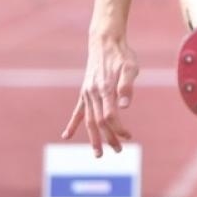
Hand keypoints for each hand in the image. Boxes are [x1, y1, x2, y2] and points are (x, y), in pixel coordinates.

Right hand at [62, 30, 140, 155]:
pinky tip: (66, 136)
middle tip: (118, 151)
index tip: (129, 136)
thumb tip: (125, 107)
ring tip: (98, 153)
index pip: (110, 115)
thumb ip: (127, 87)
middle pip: (99, 121)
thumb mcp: (130, 67)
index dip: (118, 128)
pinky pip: (78, 111)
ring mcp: (87, 93)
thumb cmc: (121, 55)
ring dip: (93, 138)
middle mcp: (93, 93)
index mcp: (105, 88)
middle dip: (108, 138)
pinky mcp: (85, 92)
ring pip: (89, 120)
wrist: (105, 42)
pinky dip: (72, 124)